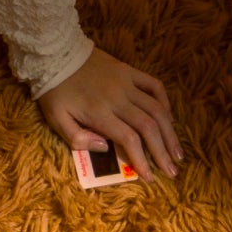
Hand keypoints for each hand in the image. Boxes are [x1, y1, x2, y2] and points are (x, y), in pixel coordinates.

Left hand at [37, 47, 179, 178]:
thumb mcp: (55, 119)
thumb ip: (77, 138)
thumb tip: (104, 148)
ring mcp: (127, 82)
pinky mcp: (129, 71)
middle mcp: (118, 98)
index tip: (151, 178)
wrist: (55, 54)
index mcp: (100, 113)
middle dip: (163, 152)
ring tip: (177, 153)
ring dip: (170, 133)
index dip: (143, 160)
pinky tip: (169, 119)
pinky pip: (154, 85)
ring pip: (157, 109)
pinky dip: (165, 102)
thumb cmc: (54, 91)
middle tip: (173, 172)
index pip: (129, 139)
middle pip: (149, 127)